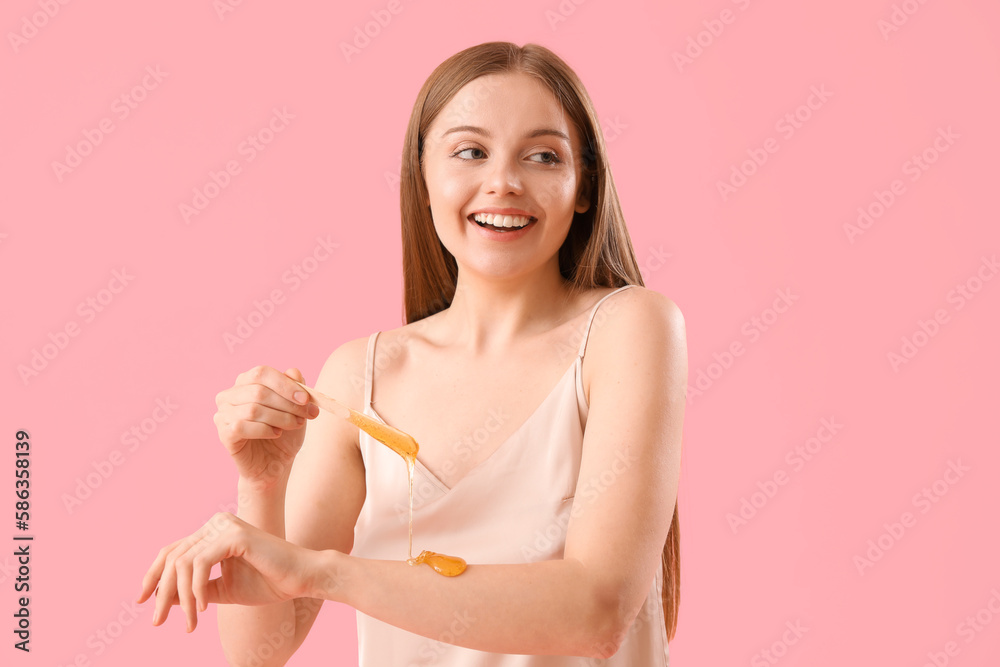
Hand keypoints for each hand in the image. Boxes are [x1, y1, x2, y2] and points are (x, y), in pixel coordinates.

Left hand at [137, 512, 327, 631]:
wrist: (301, 579)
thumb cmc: (268, 583)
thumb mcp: (223, 590)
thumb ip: (196, 589)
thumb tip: (163, 597)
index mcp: (214, 531)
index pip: (173, 550)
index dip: (153, 576)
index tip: (142, 602)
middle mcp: (216, 523)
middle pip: (172, 557)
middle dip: (161, 592)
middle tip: (158, 621)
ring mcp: (225, 526)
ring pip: (183, 563)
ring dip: (182, 597)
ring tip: (190, 622)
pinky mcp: (234, 536)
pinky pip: (200, 565)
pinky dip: (197, 589)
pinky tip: (204, 608)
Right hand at [213, 366, 319, 489]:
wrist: (275, 464)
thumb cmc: (284, 433)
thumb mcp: (296, 408)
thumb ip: (295, 387)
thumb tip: (294, 372)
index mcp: (245, 382)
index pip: (261, 373)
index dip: (285, 384)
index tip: (305, 399)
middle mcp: (229, 395)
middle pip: (259, 392)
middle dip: (287, 404)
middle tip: (306, 414)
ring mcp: (223, 414)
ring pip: (253, 410)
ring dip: (280, 418)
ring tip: (294, 425)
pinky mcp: (224, 434)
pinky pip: (242, 427)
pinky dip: (265, 430)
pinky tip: (276, 434)